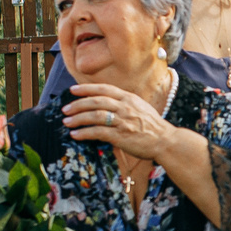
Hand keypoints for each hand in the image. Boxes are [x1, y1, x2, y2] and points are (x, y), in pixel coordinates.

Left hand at [65, 79, 180, 160]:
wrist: (165, 141)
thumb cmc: (152, 126)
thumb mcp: (140, 107)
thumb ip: (124, 104)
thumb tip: (106, 104)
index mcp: (129, 98)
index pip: (104, 89)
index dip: (86, 89)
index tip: (73, 90)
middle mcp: (125, 107)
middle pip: (96, 101)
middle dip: (78, 104)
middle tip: (66, 109)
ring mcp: (123, 121)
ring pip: (95, 115)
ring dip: (78, 118)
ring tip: (67, 122)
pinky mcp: (121, 136)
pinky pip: (98, 132)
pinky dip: (84, 133)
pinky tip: (76, 135)